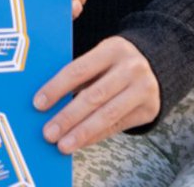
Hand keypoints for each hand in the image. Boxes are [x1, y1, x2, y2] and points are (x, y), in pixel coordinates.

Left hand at [34, 36, 159, 152]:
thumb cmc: (112, 62)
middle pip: (94, 96)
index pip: (78, 70)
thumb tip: (45, 100)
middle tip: (48, 133)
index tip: (38, 104)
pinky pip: (117, 126)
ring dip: (82, 133)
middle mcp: (131, 68)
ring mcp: (144, 90)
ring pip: (107, 115)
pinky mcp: (149, 110)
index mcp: (112, 48)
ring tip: (62, 145)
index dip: (57, 88)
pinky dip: (95, 136)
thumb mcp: (99, 55)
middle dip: (68, 117)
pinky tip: (79, 142)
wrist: (154, 65)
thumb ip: (76, 71)